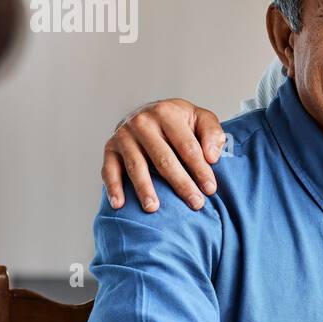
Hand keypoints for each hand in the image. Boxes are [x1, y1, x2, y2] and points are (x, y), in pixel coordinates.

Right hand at [102, 98, 225, 211]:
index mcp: (167, 113)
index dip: (200, 169)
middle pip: (163, 159)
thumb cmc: (181, 122)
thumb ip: (212, 134)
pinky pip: (109, 169)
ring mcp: (124, 135)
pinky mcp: (110, 147)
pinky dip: (113, 187)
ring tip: (153, 209)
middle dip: (181, 183)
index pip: (187, 146)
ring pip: (136, 166)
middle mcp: (142, 122)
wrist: (149, 114)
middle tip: (195, 204)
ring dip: (144, 189)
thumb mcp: (201, 119)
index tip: (210, 189)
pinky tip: (119, 204)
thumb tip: (211, 157)